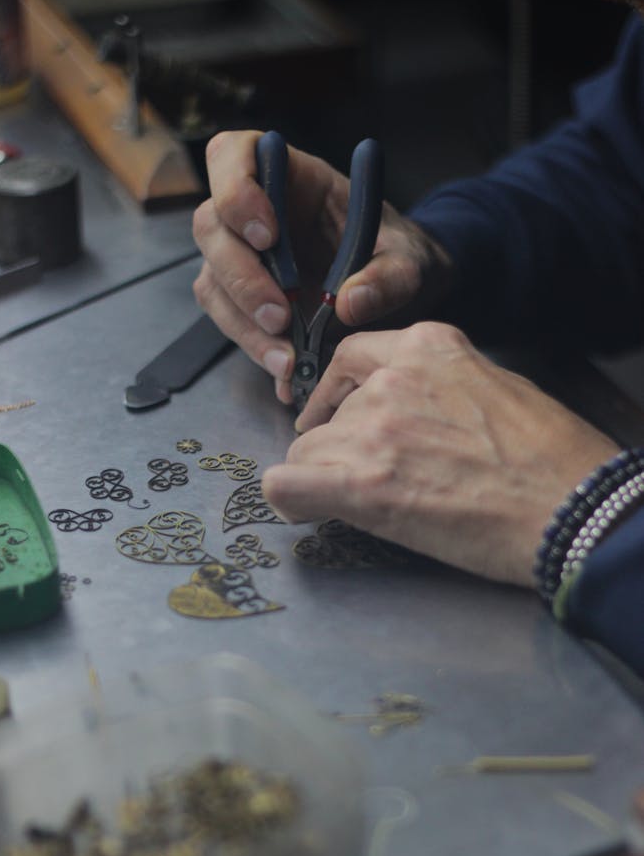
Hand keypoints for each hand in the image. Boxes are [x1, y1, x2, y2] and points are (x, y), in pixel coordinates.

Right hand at [192, 130, 452, 403]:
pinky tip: (285, 370)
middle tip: (280, 317)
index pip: (234, 154)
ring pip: (212, 281)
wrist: (401, 292)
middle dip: (241, 276)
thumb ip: (389, 278)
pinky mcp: (245, 296)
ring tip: (287, 359)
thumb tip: (348, 303)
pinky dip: (253, 346)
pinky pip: (229, 319)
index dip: (236, 189)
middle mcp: (257, 211)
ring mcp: (244, 255)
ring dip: (243, 323)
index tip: (268, 235)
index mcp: (293, 177)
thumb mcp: (410, 263)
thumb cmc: (401, 257)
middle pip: (212, 227)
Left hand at [262, 322, 618, 586]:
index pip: (349, 357)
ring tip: (368, 503)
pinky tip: (310, 508)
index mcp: (426, 346)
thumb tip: (404, 412)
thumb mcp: (491, 386)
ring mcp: (373, 429)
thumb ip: (436, 385)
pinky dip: (292, 499)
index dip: (337, 394)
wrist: (570, 507)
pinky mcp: (362, 484)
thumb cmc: (548, 458)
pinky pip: (285, 485)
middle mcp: (391, 379)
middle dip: (339, 446)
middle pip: (327, 414)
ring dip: (326, 477)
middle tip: (370, 478)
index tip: (338, 418)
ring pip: (306, 451)